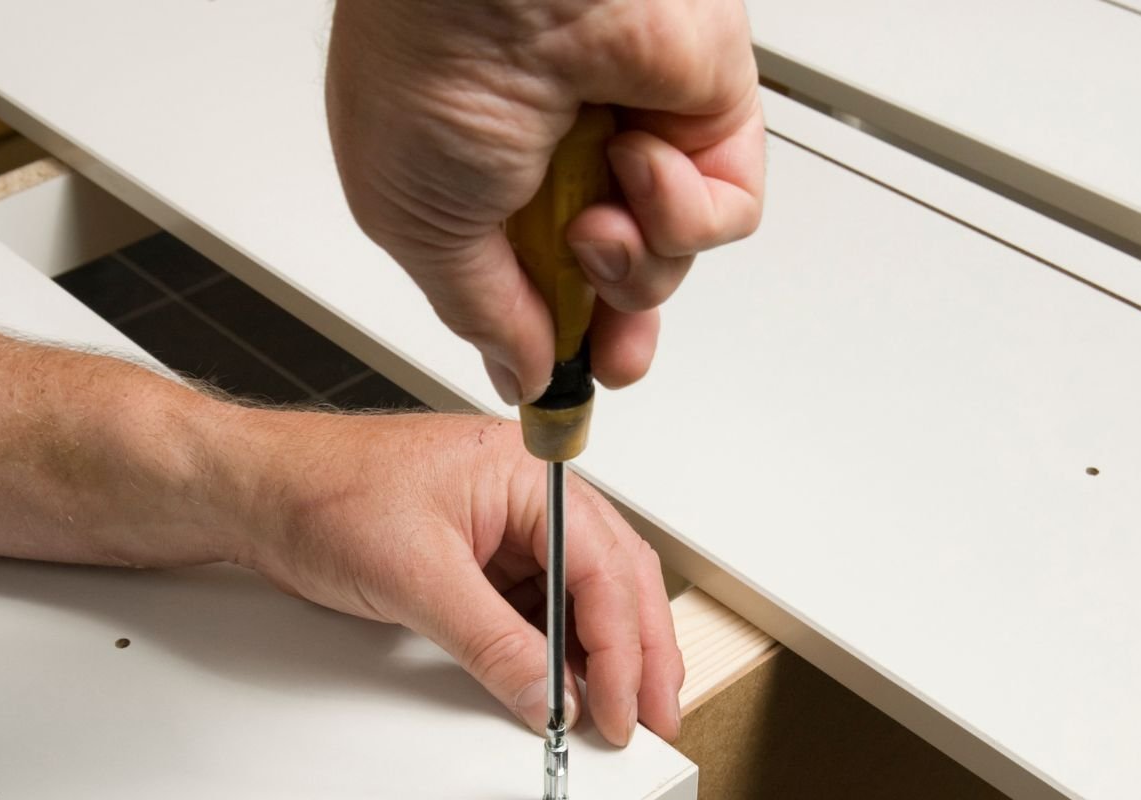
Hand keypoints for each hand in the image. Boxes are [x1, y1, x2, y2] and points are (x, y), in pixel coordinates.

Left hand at [236, 408, 682, 743]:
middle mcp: (527, 494)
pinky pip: (540, 604)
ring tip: (616, 713)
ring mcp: (507, 524)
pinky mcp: (482, 554)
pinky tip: (562, 688)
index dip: (623, 646)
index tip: (618, 707)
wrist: (255, 491)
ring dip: (604, 654)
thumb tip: (546, 695)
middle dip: (640, 653)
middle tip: (650, 719)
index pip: (602, 566)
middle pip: (614, 577)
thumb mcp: (413, 576)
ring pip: (585, 593)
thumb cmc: (320, 492)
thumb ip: (490, 642)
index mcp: (525, 474)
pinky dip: (558, 650)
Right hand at [326, 0, 765, 404]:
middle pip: (612, 283)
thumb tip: (519, 370)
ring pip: (667, 260)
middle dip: (613, 330)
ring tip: (596, 217)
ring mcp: (636, 135)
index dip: (550, 343)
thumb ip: (480, 313)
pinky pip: (723, 213)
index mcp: (479, 181)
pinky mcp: (706, 115)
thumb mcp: (418, 227)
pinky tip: (639, 159)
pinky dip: (684, 210)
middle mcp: (560, 159)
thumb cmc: (431, 64)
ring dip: (633, 262)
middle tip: (608, 354)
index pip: (533, 284)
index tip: (555, 393)